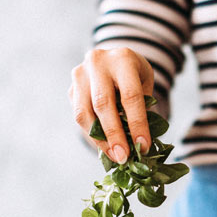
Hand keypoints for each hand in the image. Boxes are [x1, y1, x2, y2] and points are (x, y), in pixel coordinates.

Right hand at [68, 47, 154, 163]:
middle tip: (124, 157)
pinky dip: (92, 135)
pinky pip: (79, 117)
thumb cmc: (134, 75)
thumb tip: (139, 145)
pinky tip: (105, 146)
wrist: (113, 60)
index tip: (143, 146)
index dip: (137, 123)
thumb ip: (143, 108)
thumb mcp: (145, 83)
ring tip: (114, 156)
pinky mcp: (71, 89)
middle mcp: (97, 63)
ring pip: (84, 113)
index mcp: (122, 59)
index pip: (130, 95)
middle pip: (103, 104)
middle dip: (114, 135)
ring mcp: (80, 75)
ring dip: (99, 139)